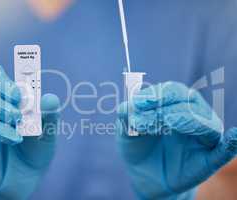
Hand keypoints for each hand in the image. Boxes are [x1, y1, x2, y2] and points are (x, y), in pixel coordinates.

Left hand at [116, 82, 236, 198]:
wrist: (145, 177)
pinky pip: (224, 150)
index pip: (171, 91)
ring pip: (203, 121)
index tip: (138, 102)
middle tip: (144, 118)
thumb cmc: (138, 148)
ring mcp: (203, 136)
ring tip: (165, 122)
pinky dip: (231, 143)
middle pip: (188, 101)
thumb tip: (125, 107)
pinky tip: (234, 136)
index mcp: (173, 104)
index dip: (156, 94)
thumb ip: (126, 119)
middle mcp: (192, 115)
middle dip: (166, 106)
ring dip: (184, 119)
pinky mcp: (210, 157)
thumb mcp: (126, 133)